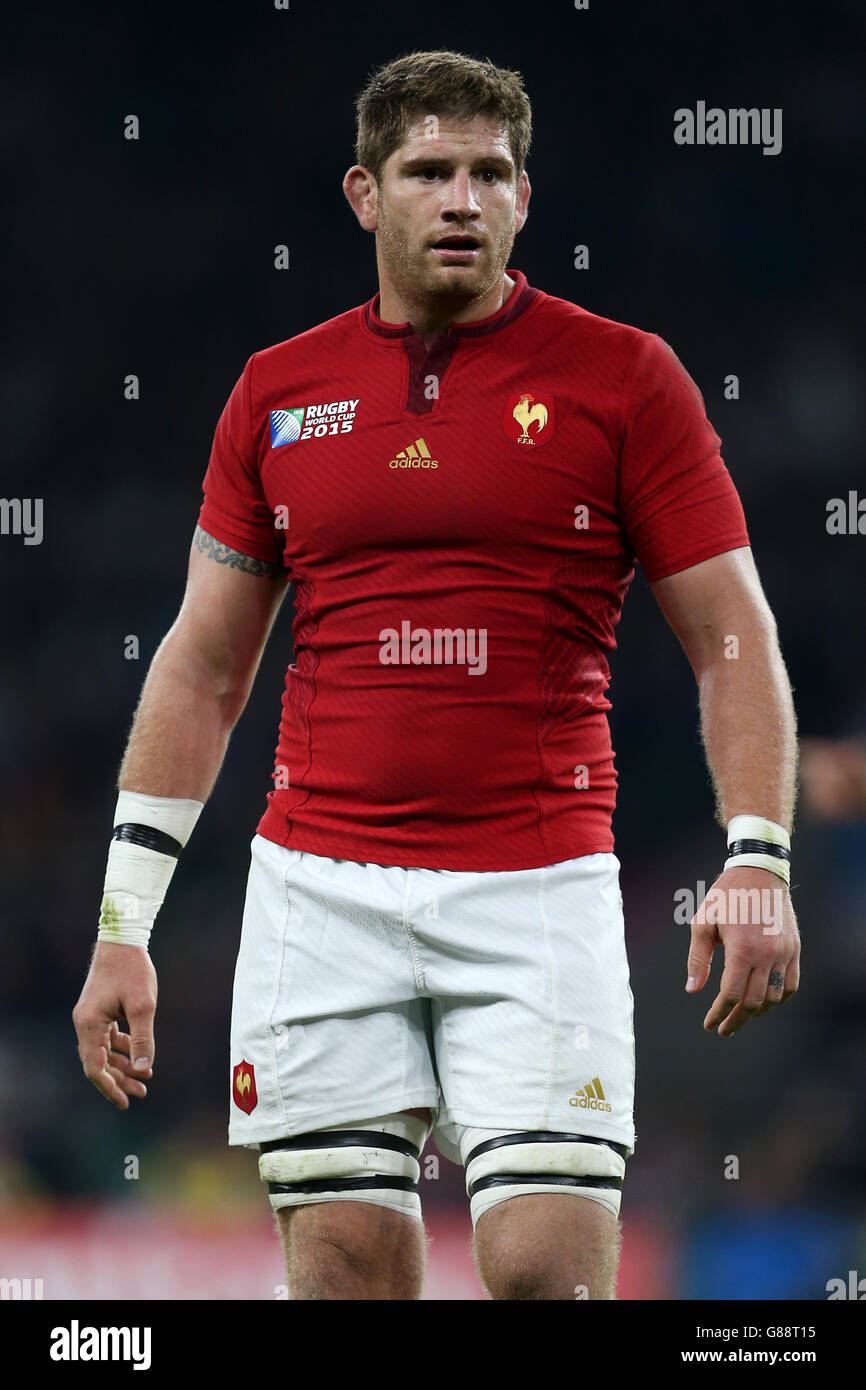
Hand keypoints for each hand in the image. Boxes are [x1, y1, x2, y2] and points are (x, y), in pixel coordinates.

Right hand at [73, 941, 156, 1108]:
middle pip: (98, 1062)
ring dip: (122, 1065)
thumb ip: (143, 1039)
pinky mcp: (98, 1010)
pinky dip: (121, 1048)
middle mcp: (84, 1023)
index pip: (95, 1067)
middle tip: (141, 1092)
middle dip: (119, 1079)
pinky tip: (138, 1054)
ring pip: (103, 1051)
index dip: (110, 1087)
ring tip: (144, 1077)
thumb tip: (143, 1069)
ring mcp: (90, 1016)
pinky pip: (107, 1037)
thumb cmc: (132, 970)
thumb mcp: (143, 1006)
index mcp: (89, 1024)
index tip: (125, 1102)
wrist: (122, 940)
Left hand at [685, 866, 799, 1036]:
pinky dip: (779, 998)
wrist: (759, 872)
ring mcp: (784, 952)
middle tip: (723, 1029)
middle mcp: (767, 955)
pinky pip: (792, 984)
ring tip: (740, 1016)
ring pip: (774, 997)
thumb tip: (692, 989)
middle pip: (754, 1002)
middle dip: (736, 1020)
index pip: (732, 995)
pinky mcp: (794, 949)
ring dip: (757, 1012)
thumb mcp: (703, 922)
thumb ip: (697, 958)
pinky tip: (765, 1002)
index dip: (719, 1013)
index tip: (709, 1024)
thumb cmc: (726, 896)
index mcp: (742, 950)